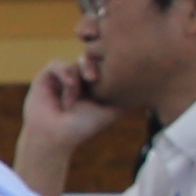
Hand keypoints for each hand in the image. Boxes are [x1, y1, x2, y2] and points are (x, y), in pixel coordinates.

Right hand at [14, 61, 119, 195]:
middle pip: (95, 58)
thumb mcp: (112, 110)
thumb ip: (127, 95)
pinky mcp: (47, 76)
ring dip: (78, 76)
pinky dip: (64, 73)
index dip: (112, 67)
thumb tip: (148, 80)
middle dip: (96, 65)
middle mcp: (82, 79)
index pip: (109, 66)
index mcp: (98, 86)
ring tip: (76, 94)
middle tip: (94, 78)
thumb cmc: (84, 127)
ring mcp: (65, 77)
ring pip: (77, 61)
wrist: (55, 137)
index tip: (115, 77)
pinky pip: (58, 64)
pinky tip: (68, 86)